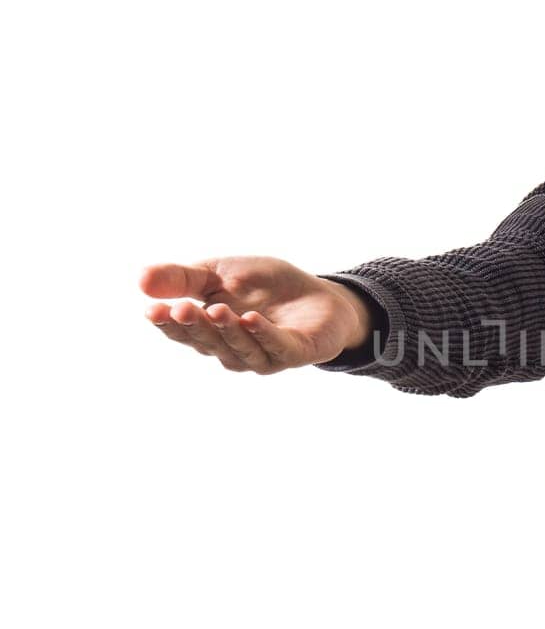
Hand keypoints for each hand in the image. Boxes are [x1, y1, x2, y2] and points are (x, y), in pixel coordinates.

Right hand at [140, 256, 369, 373]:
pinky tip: (251, 319)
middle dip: (194, 326)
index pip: (184, 332)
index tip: (151, 309)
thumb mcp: (219, 273)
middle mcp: (234, 351)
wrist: (319, 294)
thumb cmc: (264, 286)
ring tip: (216, 309)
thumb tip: (140, 280)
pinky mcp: (294, 352)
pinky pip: (276, 346)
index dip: (167, 323)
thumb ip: (183, 278)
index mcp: (212, 333)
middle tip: (179, 308)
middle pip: (209, 342)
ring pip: (240, 348)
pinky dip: (263, 334)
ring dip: (227, 330)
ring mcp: (264, 355)